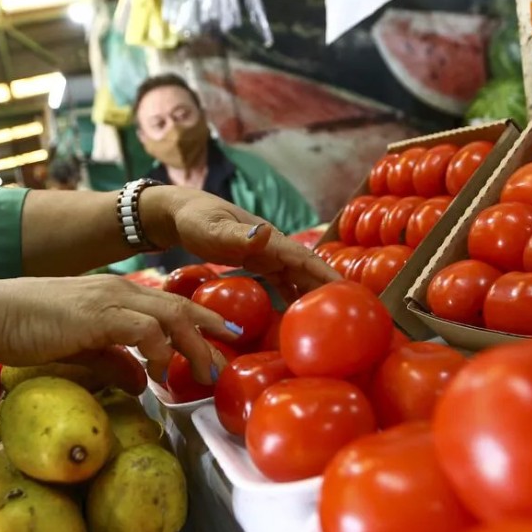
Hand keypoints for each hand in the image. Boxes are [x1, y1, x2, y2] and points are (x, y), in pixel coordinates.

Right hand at [0, 276, 240, 384]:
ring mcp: (110, 299)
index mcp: (119, 294)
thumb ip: (113, 360)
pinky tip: (163, 371)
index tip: (222, 339)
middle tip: (226, 357)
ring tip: (205, 372)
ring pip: (170, 314)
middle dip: (209, 331)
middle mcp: (121, 290)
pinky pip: (143, 328)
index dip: (202, 319)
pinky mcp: (97, 315)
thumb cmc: (31, 327)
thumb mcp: (82, 347)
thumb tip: (141, 382)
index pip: (172, 303)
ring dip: (193, 344)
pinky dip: (161, 349)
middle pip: (180, 307)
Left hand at [142, 187, 339, 300]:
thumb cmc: (195, 219)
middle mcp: (274, 247)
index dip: (327, 275)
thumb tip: (265, 233)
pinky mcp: (257, 263)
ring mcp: (267, 255)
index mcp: (269, 239)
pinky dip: (292, 296)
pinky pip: (281, 282)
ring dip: (314, 294)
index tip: (348, 293)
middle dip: (329, 287)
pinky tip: (296, 315)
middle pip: (308, 269)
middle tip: (350, 311)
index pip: (305, 259)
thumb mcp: (212, 228)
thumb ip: (236, 234)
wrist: (181, 214)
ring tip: (330, 318)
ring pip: (298, 276)